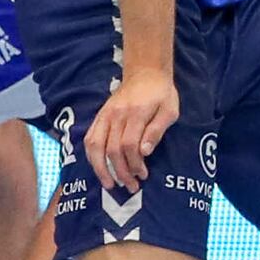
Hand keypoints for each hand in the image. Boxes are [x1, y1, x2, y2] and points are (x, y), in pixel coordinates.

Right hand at [94, 65, 181, 192]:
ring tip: (109, 184)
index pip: (129, 145)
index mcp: (136, 113)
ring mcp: (105, 115)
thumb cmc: (161, 94)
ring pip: (95, 146)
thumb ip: (157, 131)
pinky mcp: (99, 116)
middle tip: (131, 186)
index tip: (143, 175)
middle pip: (112, 149)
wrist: (145, 72)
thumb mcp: (169, 110)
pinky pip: (89, 138)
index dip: (134, 164)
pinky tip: (98, 167)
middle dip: (120, 172)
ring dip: (100, 168)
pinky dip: (91, 156)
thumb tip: (145, 152)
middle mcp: (116, 115)